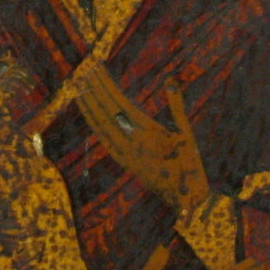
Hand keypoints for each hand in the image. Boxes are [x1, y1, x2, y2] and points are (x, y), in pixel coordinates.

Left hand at [76, 65, 208, 214]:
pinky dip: (93, 123)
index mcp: (147, 132)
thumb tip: (170, 80)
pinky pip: (103, 139)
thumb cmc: (189, 164)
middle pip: (106, 110)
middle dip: (95, 90)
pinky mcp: (122, 161)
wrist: (184, 199)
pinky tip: (87, 113)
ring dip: (90, 105)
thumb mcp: (186, 133)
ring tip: (79, 87)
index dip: (106, 85)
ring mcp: (124, 153)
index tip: (96, 70)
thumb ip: (176, 105)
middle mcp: (131, 142)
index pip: (119, 103)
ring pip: (101, 124)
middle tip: (84, 71)